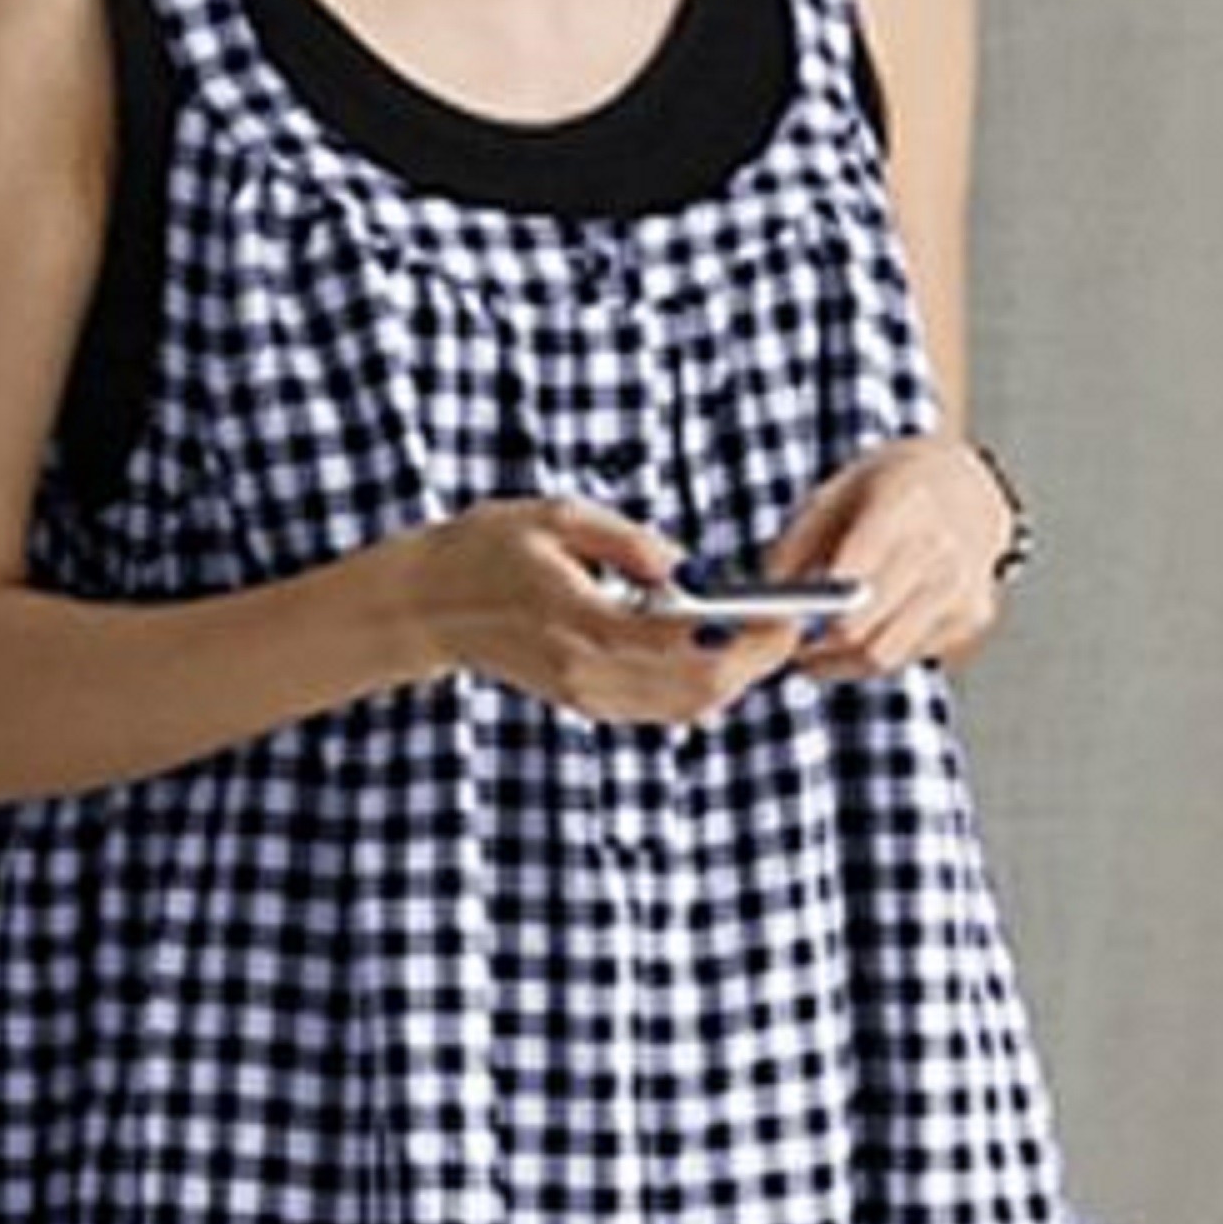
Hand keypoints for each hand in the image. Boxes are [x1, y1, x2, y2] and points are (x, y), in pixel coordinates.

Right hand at [382, 492, 817, 732]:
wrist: (430, 605)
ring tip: (768, 637)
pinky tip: (725, 655)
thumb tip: (684, 565)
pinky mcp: (586, 703)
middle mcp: (586, 670)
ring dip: (734, 679)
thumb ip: (623, 539)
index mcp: (579, 618)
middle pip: (695, 687)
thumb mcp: (555, 515)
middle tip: (792, 626)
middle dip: (754, 662)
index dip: (744, 635)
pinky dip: (703, 687)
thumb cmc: (490, 547)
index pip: (682, 641)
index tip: (785, 613)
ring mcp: (586, 695)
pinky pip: (660, 708)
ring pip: (684, 707)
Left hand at [748, 432, 1015, 678]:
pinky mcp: (974, 615)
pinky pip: (907, 656)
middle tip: (789, 647)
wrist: (967, 485)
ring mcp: (963, 584)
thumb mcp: (832, 495)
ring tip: (815, 645)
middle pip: (862, 630)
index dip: (811, 612)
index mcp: (904, 502)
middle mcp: (941, 545)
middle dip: (817, 646)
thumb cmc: (885, 491)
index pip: (852, 578)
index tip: (781, 624)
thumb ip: (791, 551)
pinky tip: (863, 629)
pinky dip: (875, 653)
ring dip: (840, 660)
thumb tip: (759, 619)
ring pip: (882, 656)